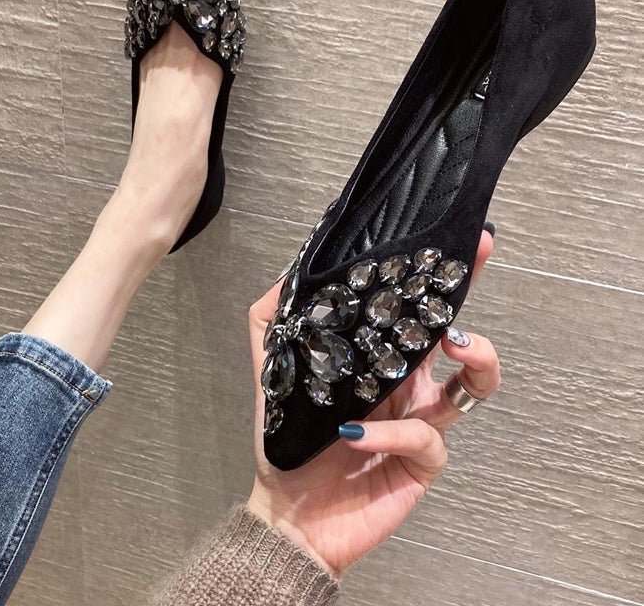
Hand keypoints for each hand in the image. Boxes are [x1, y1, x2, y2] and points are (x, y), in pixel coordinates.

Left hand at [247, 230, 499, 576]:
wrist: (289, 513)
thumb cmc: (286, 442)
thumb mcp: (274, 371)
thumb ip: (274, 322)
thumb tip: (291, 271)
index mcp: (379, 359)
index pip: (410, 308)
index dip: (432, 275)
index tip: (450, 239)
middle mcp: (408, 384)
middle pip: (454, 330)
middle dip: (468, 291)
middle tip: (474, 259)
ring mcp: (420, 422)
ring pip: (473, 386)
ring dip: (476, 359)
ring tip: (455, 344)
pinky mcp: (422, 462)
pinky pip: (425, 439)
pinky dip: (393, 433)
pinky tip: (358, 433)